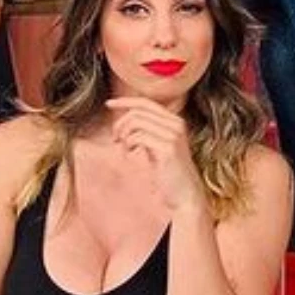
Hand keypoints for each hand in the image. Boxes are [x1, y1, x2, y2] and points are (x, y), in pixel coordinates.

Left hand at [105, 97, 205, 212]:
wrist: (186, 194)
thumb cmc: (170, 173)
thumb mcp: (159, 146)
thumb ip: (149, 132)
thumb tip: (127, 120)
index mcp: (174, 121)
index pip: (146, 102)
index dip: (125, 101)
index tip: (109, 104)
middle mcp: (176, 124)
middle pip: (137, 112)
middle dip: (120, 124)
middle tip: (115, 140)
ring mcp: (173, 135)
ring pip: (136, 122)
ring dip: (123, 135)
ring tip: (124, 148)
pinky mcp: (168, 148)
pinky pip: (138, 137)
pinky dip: (129, 145)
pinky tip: (130, 155)